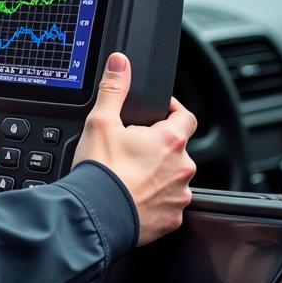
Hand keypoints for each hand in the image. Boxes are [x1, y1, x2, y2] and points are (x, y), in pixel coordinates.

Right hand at [72, 52, 196, 245]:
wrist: (95, 216)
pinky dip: (154, 200)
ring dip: (157, 174)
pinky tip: (132, 197)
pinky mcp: (172, 219)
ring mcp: (179, 195)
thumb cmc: (101, 171)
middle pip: (176, 149)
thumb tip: (120, 63)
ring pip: (172, 178)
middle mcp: (182, 168)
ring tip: (128, 175)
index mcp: (170, 140)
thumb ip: (114, 89)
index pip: (186, 116)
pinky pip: (167, 204)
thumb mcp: (101, 121)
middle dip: (157, 146)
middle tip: (130, 148)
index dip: (172, 111)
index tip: (157, 113)